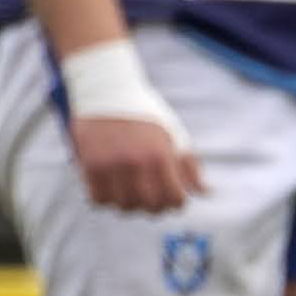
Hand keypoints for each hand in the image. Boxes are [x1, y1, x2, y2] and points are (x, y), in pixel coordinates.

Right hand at [69, 110, 203, 213]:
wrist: (105, 89)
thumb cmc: (144, 112)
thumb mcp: (173, 133)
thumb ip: (189, 165)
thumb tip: (206, 193)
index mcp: (160, 154)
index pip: (174, 199)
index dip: (176, 203)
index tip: (171, 198)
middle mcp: (136, 162)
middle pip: (150, 206)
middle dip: (154, 207)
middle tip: (151, 197)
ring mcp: (111, 165)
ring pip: (123, 206)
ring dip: (129, 204)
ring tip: (130, 192)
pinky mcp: (90, 165)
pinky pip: (98, 199)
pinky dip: (106, 199)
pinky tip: (111, 188)